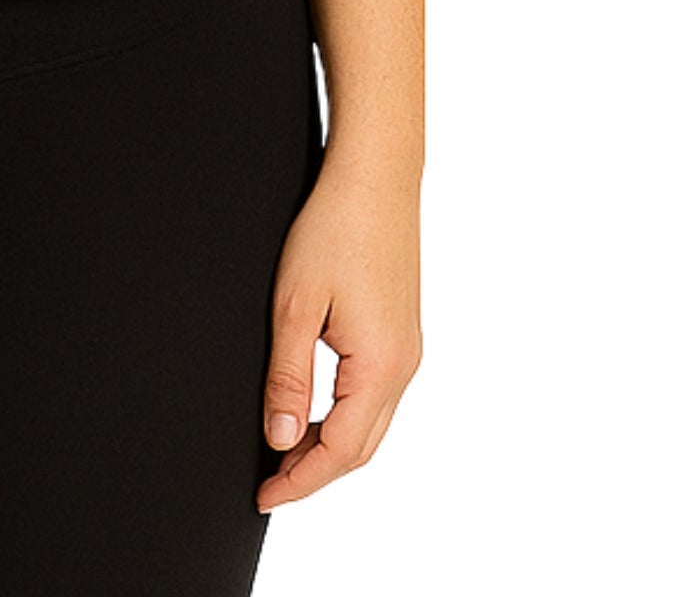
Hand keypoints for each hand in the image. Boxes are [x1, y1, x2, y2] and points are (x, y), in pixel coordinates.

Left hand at [256, 163, 421, 511]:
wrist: (376, 176)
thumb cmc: (335, 227)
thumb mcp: (295, 305)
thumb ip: (289, 379)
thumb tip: (281, 440)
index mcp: (380, 366)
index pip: (341, 452)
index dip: (300, 481)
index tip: (264, 497)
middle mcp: (404, 365)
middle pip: (362, 448)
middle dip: (315, 472)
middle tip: (269, 483)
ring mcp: (408, 349)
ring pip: (372, 424)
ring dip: (331, 445)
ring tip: (284, 451)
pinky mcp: (403, 332)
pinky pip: (378, 396)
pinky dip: (346, 416)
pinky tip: (317, 410)